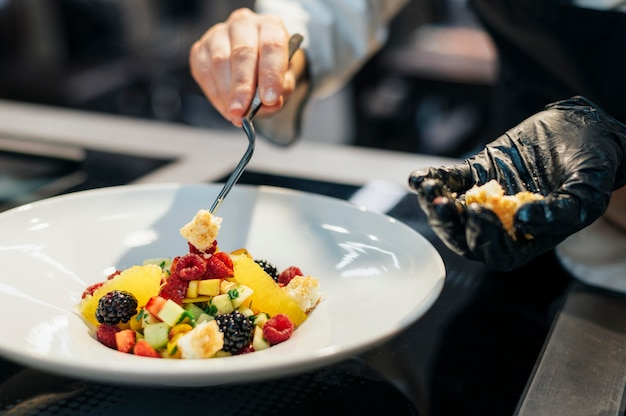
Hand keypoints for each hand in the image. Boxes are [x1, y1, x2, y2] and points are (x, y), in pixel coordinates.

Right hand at [189, 8, 305, 126]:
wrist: (255, 64)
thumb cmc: (271, 70)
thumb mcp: (284, 81)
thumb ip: (281, 90)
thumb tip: (271, 104)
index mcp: (270, 26)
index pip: (272, 46)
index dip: (270, 74)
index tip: (270, 99)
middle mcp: (244, 23)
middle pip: (242, 53)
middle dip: (243, 87)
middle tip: (243, 111)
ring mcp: (219, 34)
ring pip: (219, 62)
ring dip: (227, 94)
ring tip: (236, 114)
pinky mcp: (200, 49)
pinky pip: (204, 72)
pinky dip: (215, 94)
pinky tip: (225, 108)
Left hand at [409, 96, 625, 270]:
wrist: (583, 128)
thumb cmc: (593, 166)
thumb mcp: (587, 192)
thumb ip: (560, 212)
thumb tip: (522, 222)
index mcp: (529, 239)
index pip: (499, 253)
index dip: (485, 239)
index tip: (480, 212)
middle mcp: (502, 224)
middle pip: (466, 239)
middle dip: (450, 225)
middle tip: (442, 205)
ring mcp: (486, 198)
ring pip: (453, 213)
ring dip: (436, 204)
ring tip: (429, 188)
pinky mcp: (475, 174)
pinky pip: (449, 182)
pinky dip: (433, 179)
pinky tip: (419, 177)